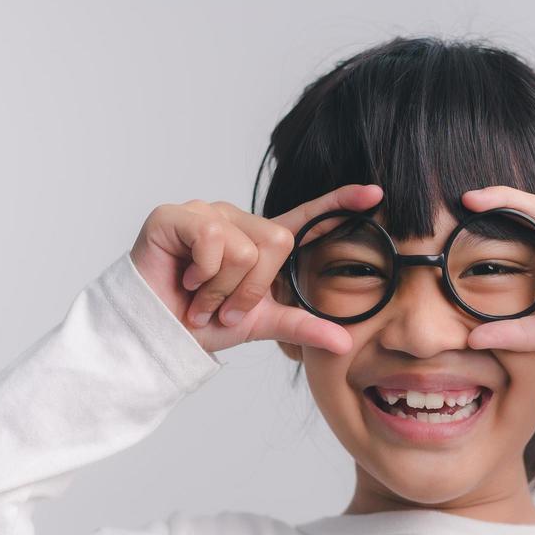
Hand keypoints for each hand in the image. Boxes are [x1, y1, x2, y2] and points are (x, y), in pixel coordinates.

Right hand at [129, 184, 384, 354]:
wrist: (158, 335)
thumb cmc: (203, 323)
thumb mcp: (260, 324)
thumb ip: (301, 326)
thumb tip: (344, 342)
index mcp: (259, 241)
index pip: (305, 216)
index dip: (340, 202)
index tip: (376, 192)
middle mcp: (236, 220)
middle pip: (276, 241)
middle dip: (252, 288)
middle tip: (224, 307)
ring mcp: (206, 213)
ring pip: (244, 246)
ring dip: (223, 288)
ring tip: (200, 299)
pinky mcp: (176, 215)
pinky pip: (212, 239)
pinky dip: (201, 273)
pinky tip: (184, 281)